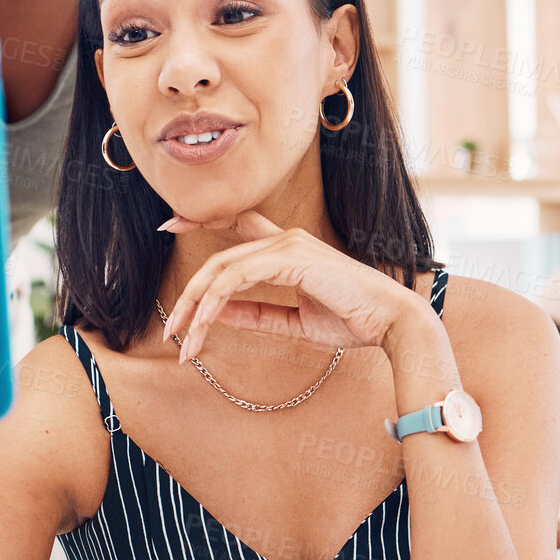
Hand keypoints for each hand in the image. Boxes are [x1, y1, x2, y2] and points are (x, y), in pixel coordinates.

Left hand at [157, 210, 433, 361]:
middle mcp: (286, 239)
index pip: (238, 223)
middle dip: (188, 293)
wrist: (390, 322)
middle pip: (220, 257)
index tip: (169, 224)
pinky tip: (203, 325)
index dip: (204, 219)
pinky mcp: (291, 259)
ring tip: (182, 339)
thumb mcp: (294, 321)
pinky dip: (214, 302)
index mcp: (289, 248)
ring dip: (195, 305)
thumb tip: (215, 313)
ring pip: (222, 268)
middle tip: (171, 329)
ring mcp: (289, 245)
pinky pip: (237, 277)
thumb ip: (256, 314)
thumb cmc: (351, 320)